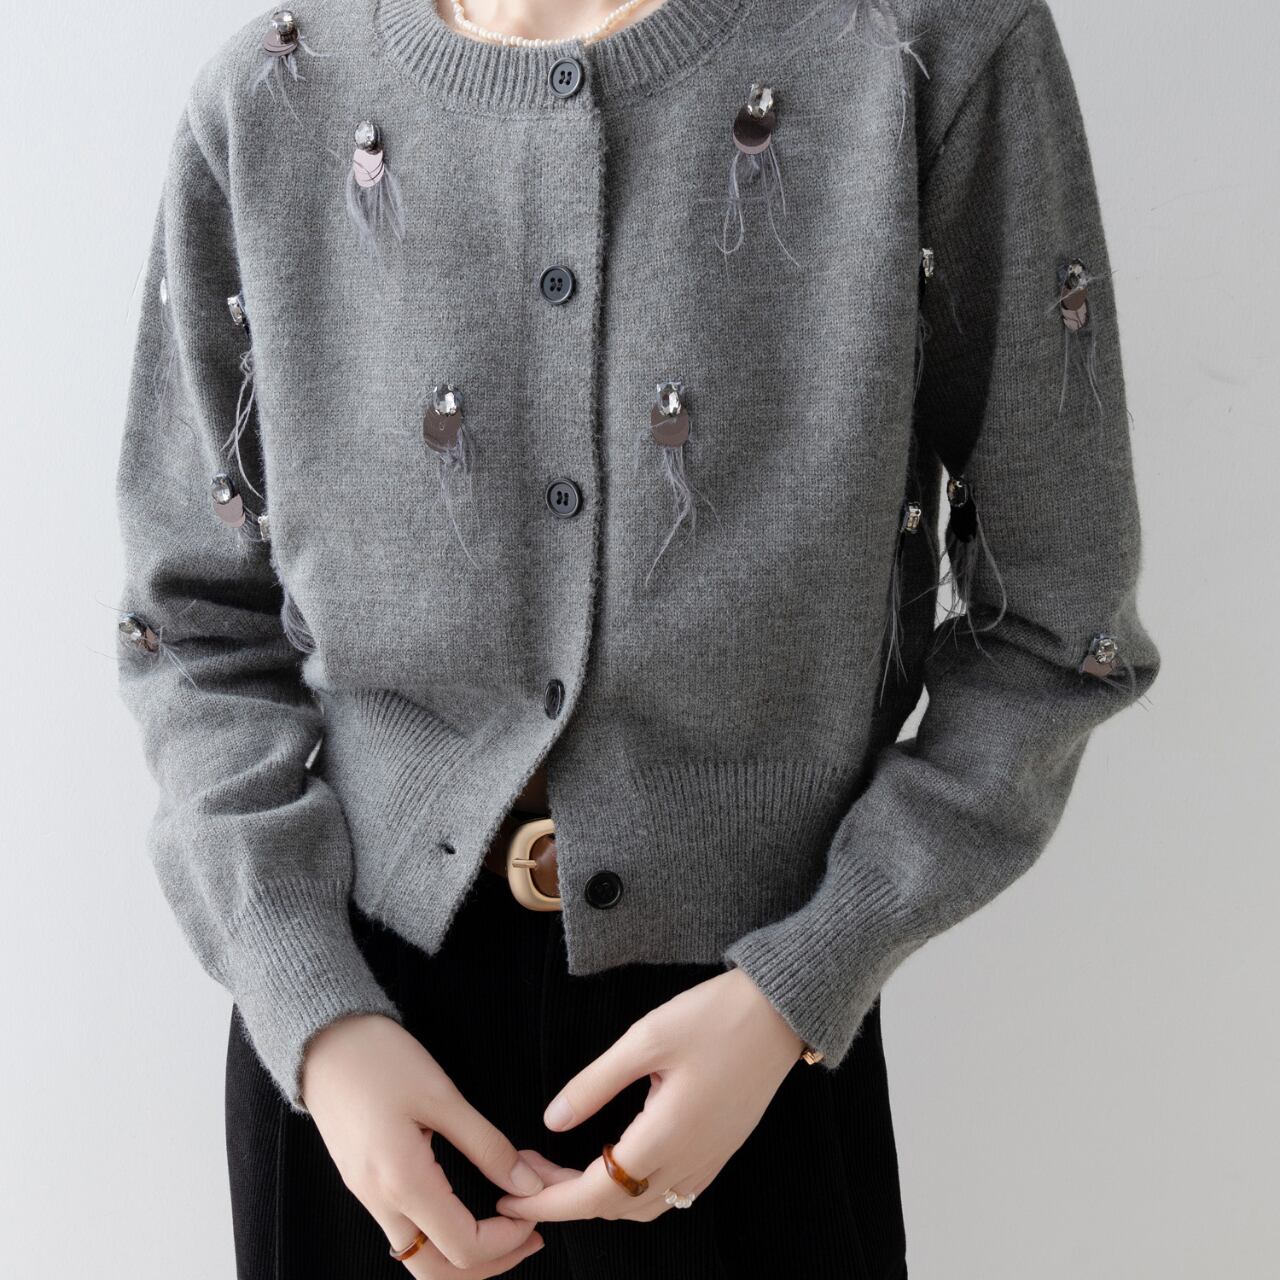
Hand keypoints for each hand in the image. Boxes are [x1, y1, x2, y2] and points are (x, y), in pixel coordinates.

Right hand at [301, 1014, 546, 1276]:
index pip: (464, 1247)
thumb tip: (527, 1183)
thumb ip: (487, 1145)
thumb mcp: (442, 1096)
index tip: (536, 1209)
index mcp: (403, 1182)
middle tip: (531, 1235)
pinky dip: (442, 1237)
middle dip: (491, 1264)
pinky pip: (407, 1234)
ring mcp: (369, 1198)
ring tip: (507, 1227)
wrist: (323, 1042)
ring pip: (420, 1259)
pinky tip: (469, 1210)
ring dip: (466, 1257)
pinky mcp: (366, 1186)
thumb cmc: (380, 1059)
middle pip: (438, 1272)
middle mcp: (381, 1203)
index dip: (508, 1240)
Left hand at [494, 968, 804, 1223]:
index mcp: (667, 1136)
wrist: (781, 1013)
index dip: (548, 1203)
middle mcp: (689, 1161)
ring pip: (642, 1206)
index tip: (510, 1199)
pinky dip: (630, 1191)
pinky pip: (668, 1192)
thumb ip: (596, 1083)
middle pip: (615, 1207)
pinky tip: (612, 1160)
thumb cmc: (715, 1017)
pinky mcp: (720, 1150)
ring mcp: (709, 1160)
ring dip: (597, 1198)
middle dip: (563, 1200)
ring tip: (559, 1168)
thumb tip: (551, 1121)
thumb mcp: (646, 1038)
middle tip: (525, 1172)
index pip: (595, 1194)